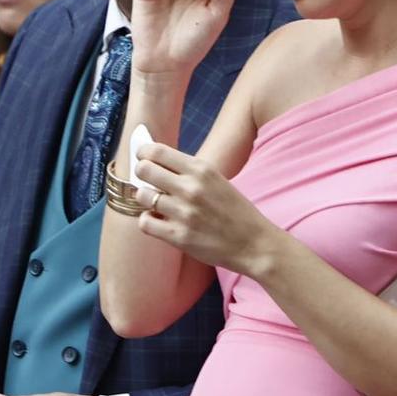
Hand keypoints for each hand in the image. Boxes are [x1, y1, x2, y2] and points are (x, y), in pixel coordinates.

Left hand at [129, 138, 279, 274]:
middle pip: (144, 170)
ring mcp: (184, 213)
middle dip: (142, 174)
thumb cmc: (234, 211)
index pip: (157, 151)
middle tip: (149, 182)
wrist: (254, 244)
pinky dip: (148, 221)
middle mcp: (191, 188)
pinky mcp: (179, 236)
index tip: (143, 158)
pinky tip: (159, 221)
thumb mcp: (216, 180)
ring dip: (146, 200)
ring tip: (158, 205)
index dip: (144, 153)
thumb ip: (188, 171)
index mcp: (202, 169)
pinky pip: (145, 222)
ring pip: (143, 196)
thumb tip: (154, 161)